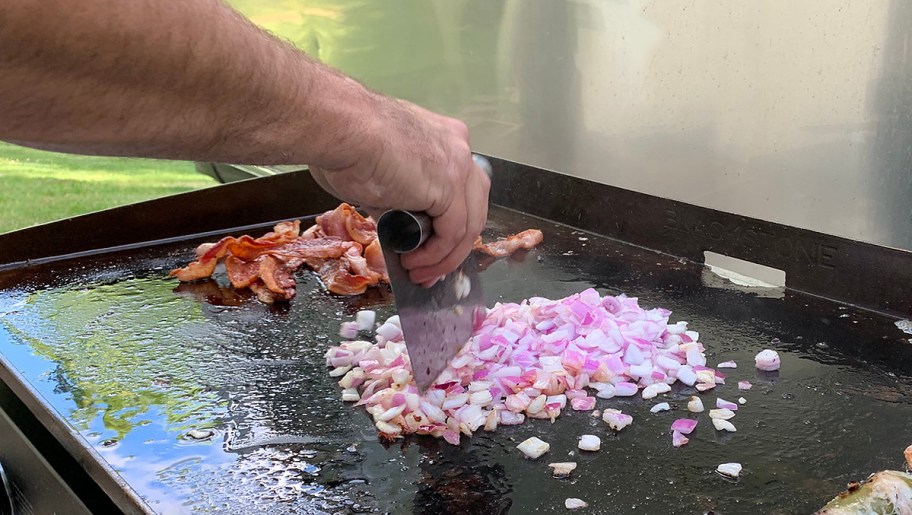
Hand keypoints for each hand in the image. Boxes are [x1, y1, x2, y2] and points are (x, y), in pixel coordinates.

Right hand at [309, 96, 489, 284]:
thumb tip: (398, 230)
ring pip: (468, 225)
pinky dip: (436, 255)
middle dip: (453, 246)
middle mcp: (459, 148)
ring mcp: (458, 166)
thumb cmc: (344, 141)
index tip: (429, 249)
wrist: (340, 127)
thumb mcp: (380, 176)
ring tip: (419, 274)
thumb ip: (397, 200)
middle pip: (473, 207)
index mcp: (444, 138)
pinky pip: (453, 233)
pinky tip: (415, 264)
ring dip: (444, 257)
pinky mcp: (449, 187)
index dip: (449, 224)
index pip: (461, 188)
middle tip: (430, 269)